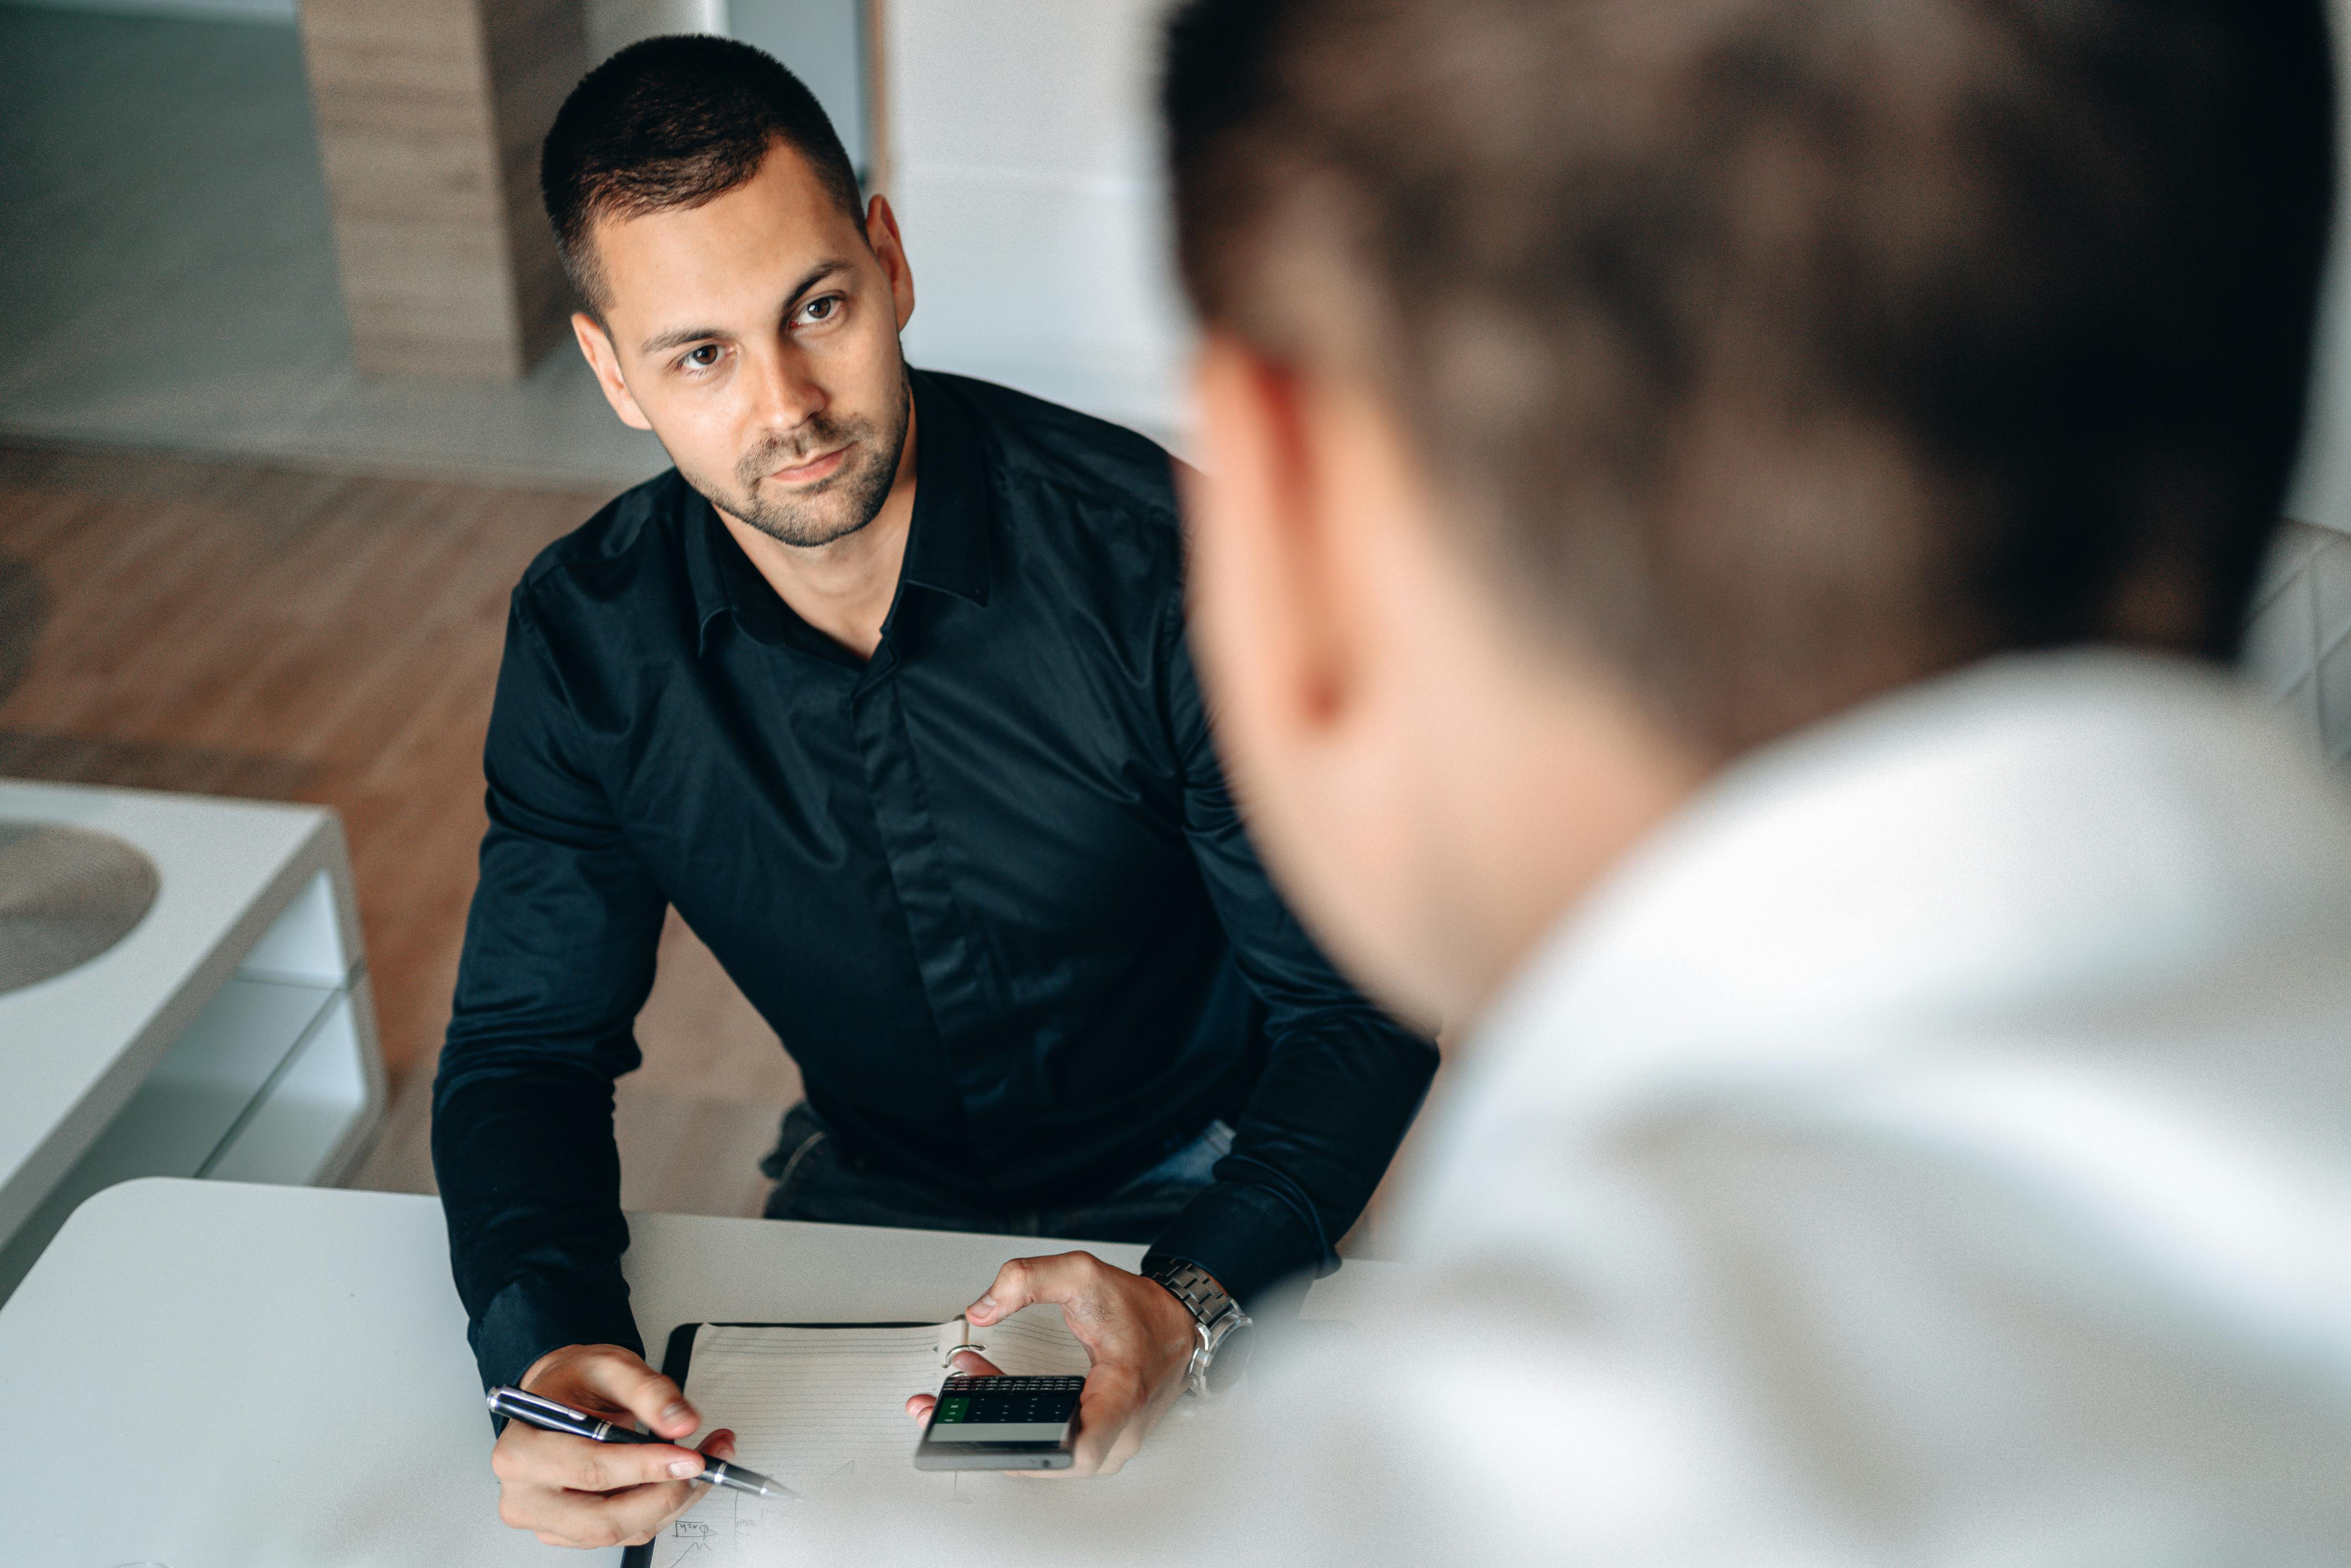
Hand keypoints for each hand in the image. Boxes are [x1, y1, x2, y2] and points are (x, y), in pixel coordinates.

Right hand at [489, 1343, 737, 1549]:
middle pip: (602, 1519)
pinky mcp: (571, 1533)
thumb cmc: (575, 1382)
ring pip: (621, 1531)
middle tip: (704, 1463)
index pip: (588, 1470)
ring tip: (707, 1460)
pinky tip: (681, 1476)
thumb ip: (648, 1390)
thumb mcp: (610, 1366)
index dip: (645, 1467)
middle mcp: (524, 1495)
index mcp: (521, 1450)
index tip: (689, 1457)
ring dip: (673, 1501)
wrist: (560, 1396)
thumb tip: (682, 1421)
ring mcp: (546, 1521)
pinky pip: (626, 1533)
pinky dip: (663, 1508)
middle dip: (663, 1495)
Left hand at [902, 1251, 1200, 1475]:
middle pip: (1049, 1457)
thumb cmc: (1139, 1309)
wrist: (1174, 1323)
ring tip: (957, 1392)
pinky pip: (1053, 1443)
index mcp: (1122, 1393)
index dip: (1035, 1453)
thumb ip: (1028, 1280)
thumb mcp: (1083, 1274)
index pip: (1084, 1448)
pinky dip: (1017, 1423)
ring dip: (997, 1426)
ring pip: (1046, 1453)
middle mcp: (1118, 1430)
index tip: (995, 1437)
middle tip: (940, 1412)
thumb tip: (982, 1308)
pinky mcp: (1100, 1441)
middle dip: (989, 1436)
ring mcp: (1110, 1441)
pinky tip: (988, 1394)